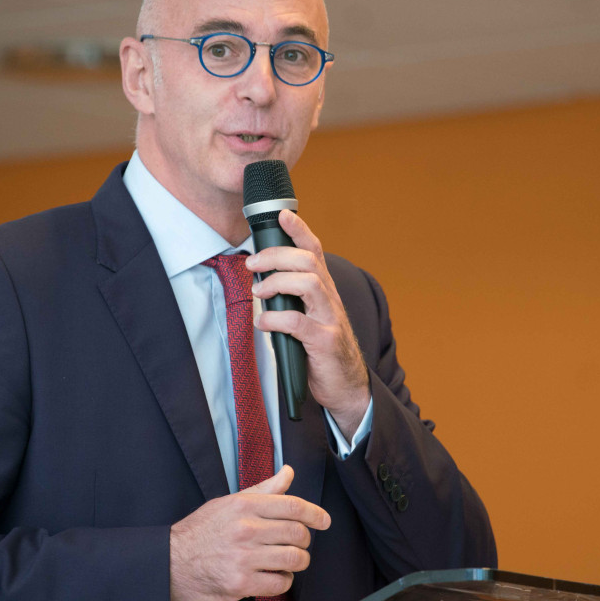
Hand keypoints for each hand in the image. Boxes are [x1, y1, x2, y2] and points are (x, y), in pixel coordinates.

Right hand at [170, 465, 330, 600]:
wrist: (169, 562)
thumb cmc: (200, 532)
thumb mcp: (229, 503)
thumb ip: (263, 490)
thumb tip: (288, 473)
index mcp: (244, 505)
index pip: (293, 506)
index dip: (315, 513)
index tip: (324, 521)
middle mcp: (246, 529)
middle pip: (298, 534)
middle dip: (304, 541)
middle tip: (297, 545)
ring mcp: (244, 557)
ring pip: (294, 559)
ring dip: (296, 563)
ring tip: (286, 562)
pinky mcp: (241, 583)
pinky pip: (280, 583)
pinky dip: (282, 581)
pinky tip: (273, 576)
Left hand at [246, 210, 371, 434]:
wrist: (347, 385)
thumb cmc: (321, 350)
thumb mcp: (308, 316)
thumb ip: (291, 299)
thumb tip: (260, 283)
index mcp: (324, 289)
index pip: (315, 250)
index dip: (299, 230)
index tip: (281, 215)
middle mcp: (330, 298)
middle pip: (308, 261)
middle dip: (276, 256)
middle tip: (252, 264)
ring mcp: (330, 318)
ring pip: (308, 283)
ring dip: (277, 282)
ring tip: (258, 292)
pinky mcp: (325, 341)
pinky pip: (299, 322)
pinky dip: (275, 320)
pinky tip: (262, 323)